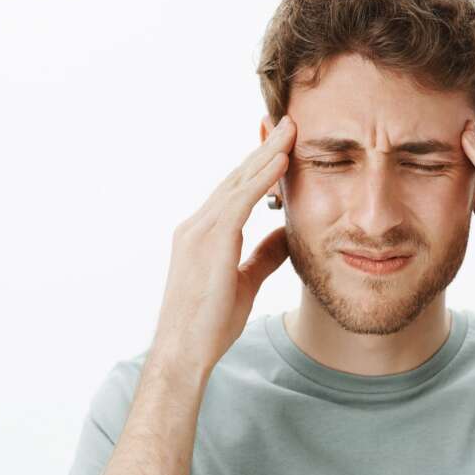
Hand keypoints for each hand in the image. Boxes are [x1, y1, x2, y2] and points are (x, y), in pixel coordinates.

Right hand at [150, 115, 294, 374]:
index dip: (257, 166)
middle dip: (263, 148)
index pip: (234, 191)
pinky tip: (282, 161)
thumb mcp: (244, 282)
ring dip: (267, 154)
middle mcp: (196, 225)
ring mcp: (199, 231)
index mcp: (201, 234)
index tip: (280, 144)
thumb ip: (263, 255)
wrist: (183, 352)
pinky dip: (261, 178)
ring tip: (292, 130)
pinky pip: (240, 201)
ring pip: (238, 182)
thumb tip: (287, 235)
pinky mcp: (209, 241)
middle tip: (287, 121)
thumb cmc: (208, 324)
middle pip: (235, 178)